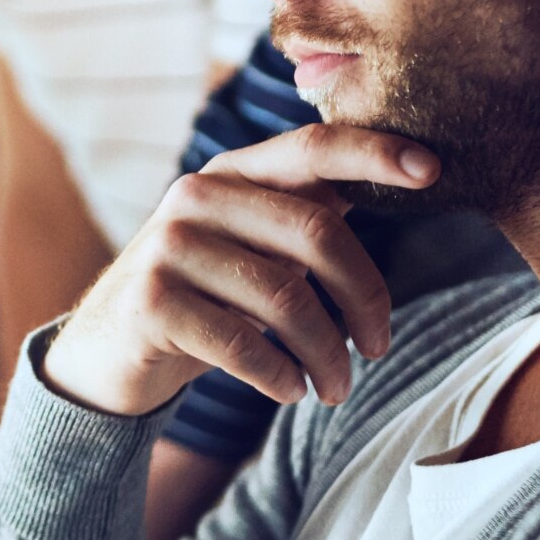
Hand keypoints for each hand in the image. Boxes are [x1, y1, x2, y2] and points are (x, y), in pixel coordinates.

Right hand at [41, 123, 432, 417]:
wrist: (107, 352)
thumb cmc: (205, 299)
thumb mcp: (254, 249)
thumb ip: (309, 217)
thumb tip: (412, 181)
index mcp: (233, 173)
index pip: (312, 148)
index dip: (373, 153)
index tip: (432, 170)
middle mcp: (197, 196)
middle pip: (316, 234)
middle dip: (364, 298)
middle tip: (378, 348)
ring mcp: (169, 246)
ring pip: (285, 297)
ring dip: (326, 354)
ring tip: (336, 387)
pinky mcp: (151, 302)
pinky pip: (241, 342)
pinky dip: (280, 374)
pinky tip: (291, 390)